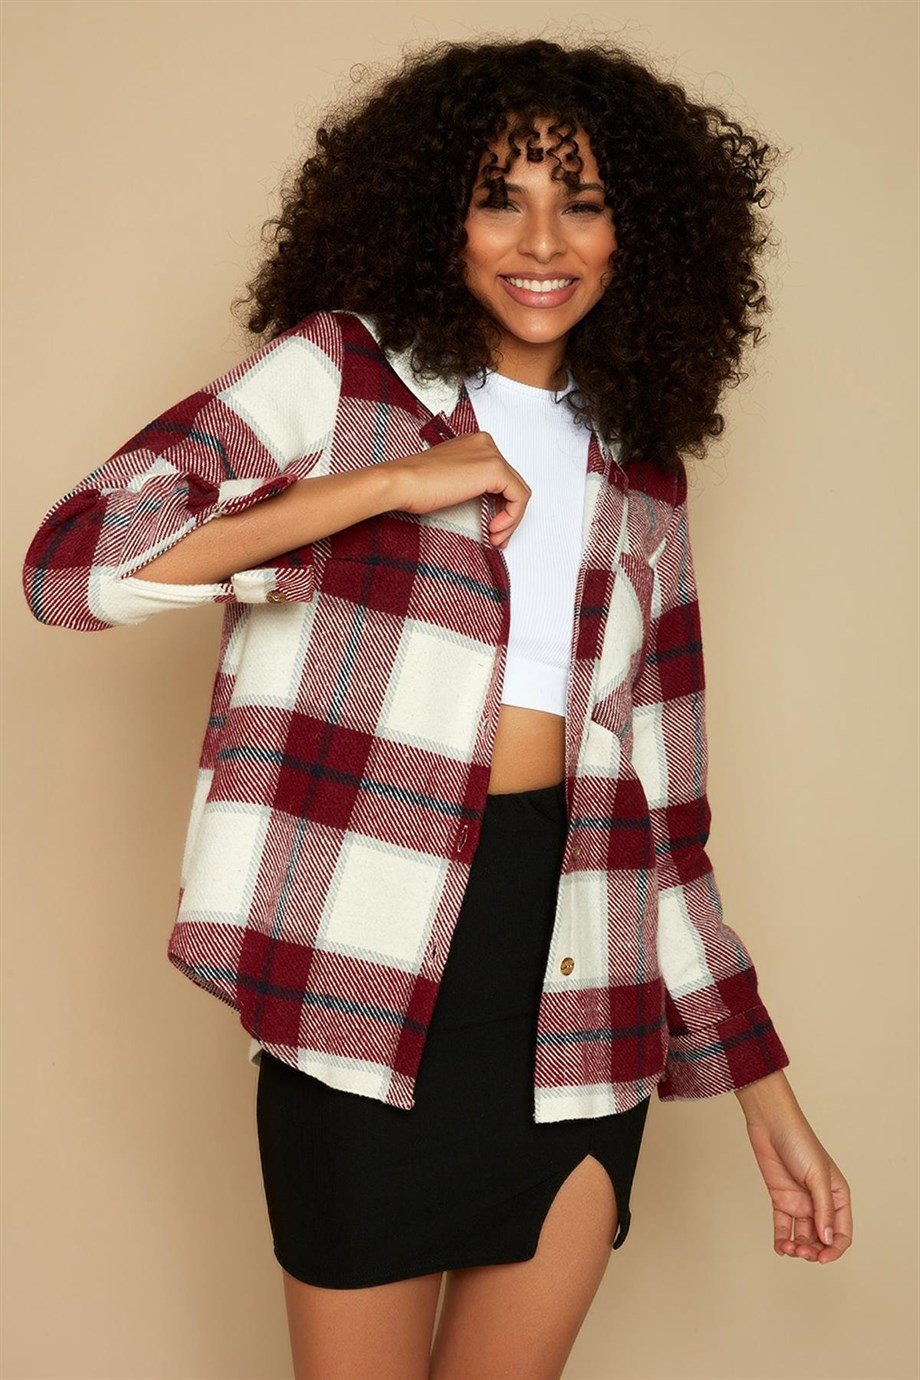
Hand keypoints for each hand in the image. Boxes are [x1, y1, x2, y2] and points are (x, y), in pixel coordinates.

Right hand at [382, 432, 530, 547]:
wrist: (402, 483)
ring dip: (510, 520)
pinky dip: (511, 517)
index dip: (501, 505)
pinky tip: (493, 530)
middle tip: (496, 538)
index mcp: (474, 443)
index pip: (501, 477)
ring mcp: (491, 454)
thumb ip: (470, 483)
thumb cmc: (415, 485)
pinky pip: (518, 497)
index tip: (491, 528)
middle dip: (508, 515)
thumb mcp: (450, 481)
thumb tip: (489, 505)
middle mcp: (486, 444)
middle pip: (512, 484)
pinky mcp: (494, 469)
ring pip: (518, 492)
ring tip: (495, 538)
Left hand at [735, 1071, 852, 1263]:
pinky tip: (779, 1247)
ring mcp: (799, 1201)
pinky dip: (781, 1239)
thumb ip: (823, 1209)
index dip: (834, 1249)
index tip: (822, 1258)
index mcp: (837, 1196)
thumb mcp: (817, 1176)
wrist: (771, 1124)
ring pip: (802, 1235)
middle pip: (821, 1239)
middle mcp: (819, 1202)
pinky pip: (783, 1226)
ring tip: (787, 1246)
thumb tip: (828, 1240)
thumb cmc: (800, 1142)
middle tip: (800, 1251)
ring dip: (796, 1247)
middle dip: (813, 1251)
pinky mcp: (780, 1199)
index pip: (842, 1233)